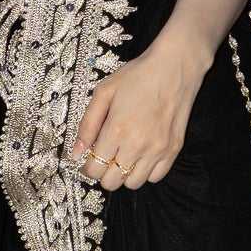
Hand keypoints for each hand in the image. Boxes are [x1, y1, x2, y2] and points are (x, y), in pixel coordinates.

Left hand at [71, 32, 209, 190]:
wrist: (175, 66)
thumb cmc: (139, 75)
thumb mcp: (104, 92)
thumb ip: (87, 124)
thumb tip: (76, 151)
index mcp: (116, 130)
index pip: (94, 169)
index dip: (87, 167)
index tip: (89, 160)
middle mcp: (137, 144)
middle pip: (112, 182)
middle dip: (104, 173)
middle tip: (105, 158)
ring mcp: (157, 149)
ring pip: (133, 184)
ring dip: (125, 174)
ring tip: (124, 157)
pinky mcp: (173, 149)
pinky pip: (156, 177)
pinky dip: (146, 172)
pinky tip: (141, 156)